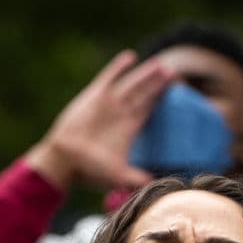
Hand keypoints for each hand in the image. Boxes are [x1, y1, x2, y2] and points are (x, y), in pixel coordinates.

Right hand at [24, 50, 173, 190]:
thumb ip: (136, 179)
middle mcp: (120, 114)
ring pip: (131, 84)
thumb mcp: (117, 175)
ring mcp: (108, 104)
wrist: (64, 159)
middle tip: (174, 73)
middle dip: (158, 84)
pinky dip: (117, 68)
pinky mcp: (93, 96)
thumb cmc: (88, 169)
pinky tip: (130, 57)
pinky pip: (108, 78)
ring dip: (145, 74)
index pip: (150, 110)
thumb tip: (155, 185)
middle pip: (144, 94)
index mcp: (129, 129)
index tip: (178, 90)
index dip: (162, 100)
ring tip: (160, 65)